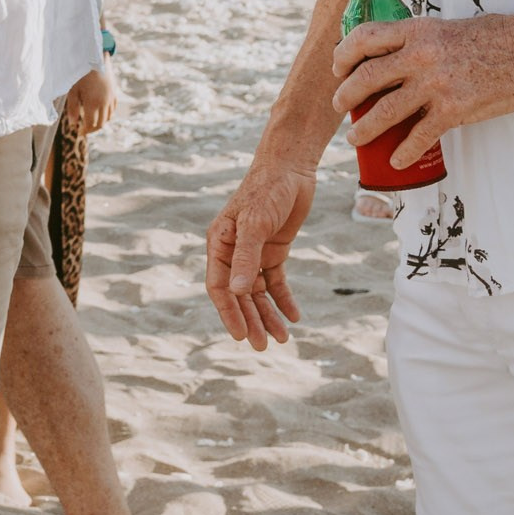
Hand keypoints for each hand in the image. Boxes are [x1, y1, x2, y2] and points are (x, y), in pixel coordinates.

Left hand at [64, 57, 120, 133]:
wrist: (94, 57)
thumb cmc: (80, 73)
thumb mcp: (73, 90)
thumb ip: (73, 108)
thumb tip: (73, 124)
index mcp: (93, 103)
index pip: (91, 124)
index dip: (85, 130)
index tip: (79, 132)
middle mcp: (105, 102)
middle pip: (101, 123)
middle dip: (92, 129)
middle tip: (84, 130)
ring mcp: (111, 98)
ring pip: (109, 117)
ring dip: (101, 122)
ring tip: (91, 122)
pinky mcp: (115, 92)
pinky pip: (113, 108)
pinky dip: (108, 114)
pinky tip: (101, 113)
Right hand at [205, 160, 314, 349]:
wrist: (291, 168)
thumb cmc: (267, 190)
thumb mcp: (256, 224)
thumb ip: (246, 257)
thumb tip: (237, 292)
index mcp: (219, 243)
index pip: (218, 286)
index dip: (228, 312)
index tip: (242, 336)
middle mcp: (233, 250)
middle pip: (239, 293)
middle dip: (251, 319)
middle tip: (264, 346)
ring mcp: (254, 251)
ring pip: (258, 291)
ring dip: (268, 314)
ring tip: (283, 338)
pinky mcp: (274, 249)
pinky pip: (276, 280)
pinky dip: (284, 298)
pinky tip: (295, 316)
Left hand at [333, 10, 513, 170]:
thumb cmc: (497, 36)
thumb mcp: (447, 28)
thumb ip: (420, 41)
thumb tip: (397, 57)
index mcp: (417, 31)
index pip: (364, 38)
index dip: (344, 54)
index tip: (338, 68)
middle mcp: (420, 55)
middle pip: (366, 77)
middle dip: (346, 95)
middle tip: (339, 106)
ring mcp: (436, 83)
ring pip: (386, 110)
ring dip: (365, 128)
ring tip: (355, 138)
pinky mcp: (455, 109)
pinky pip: (421, 135)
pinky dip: (405, 151)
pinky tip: (396, 161)